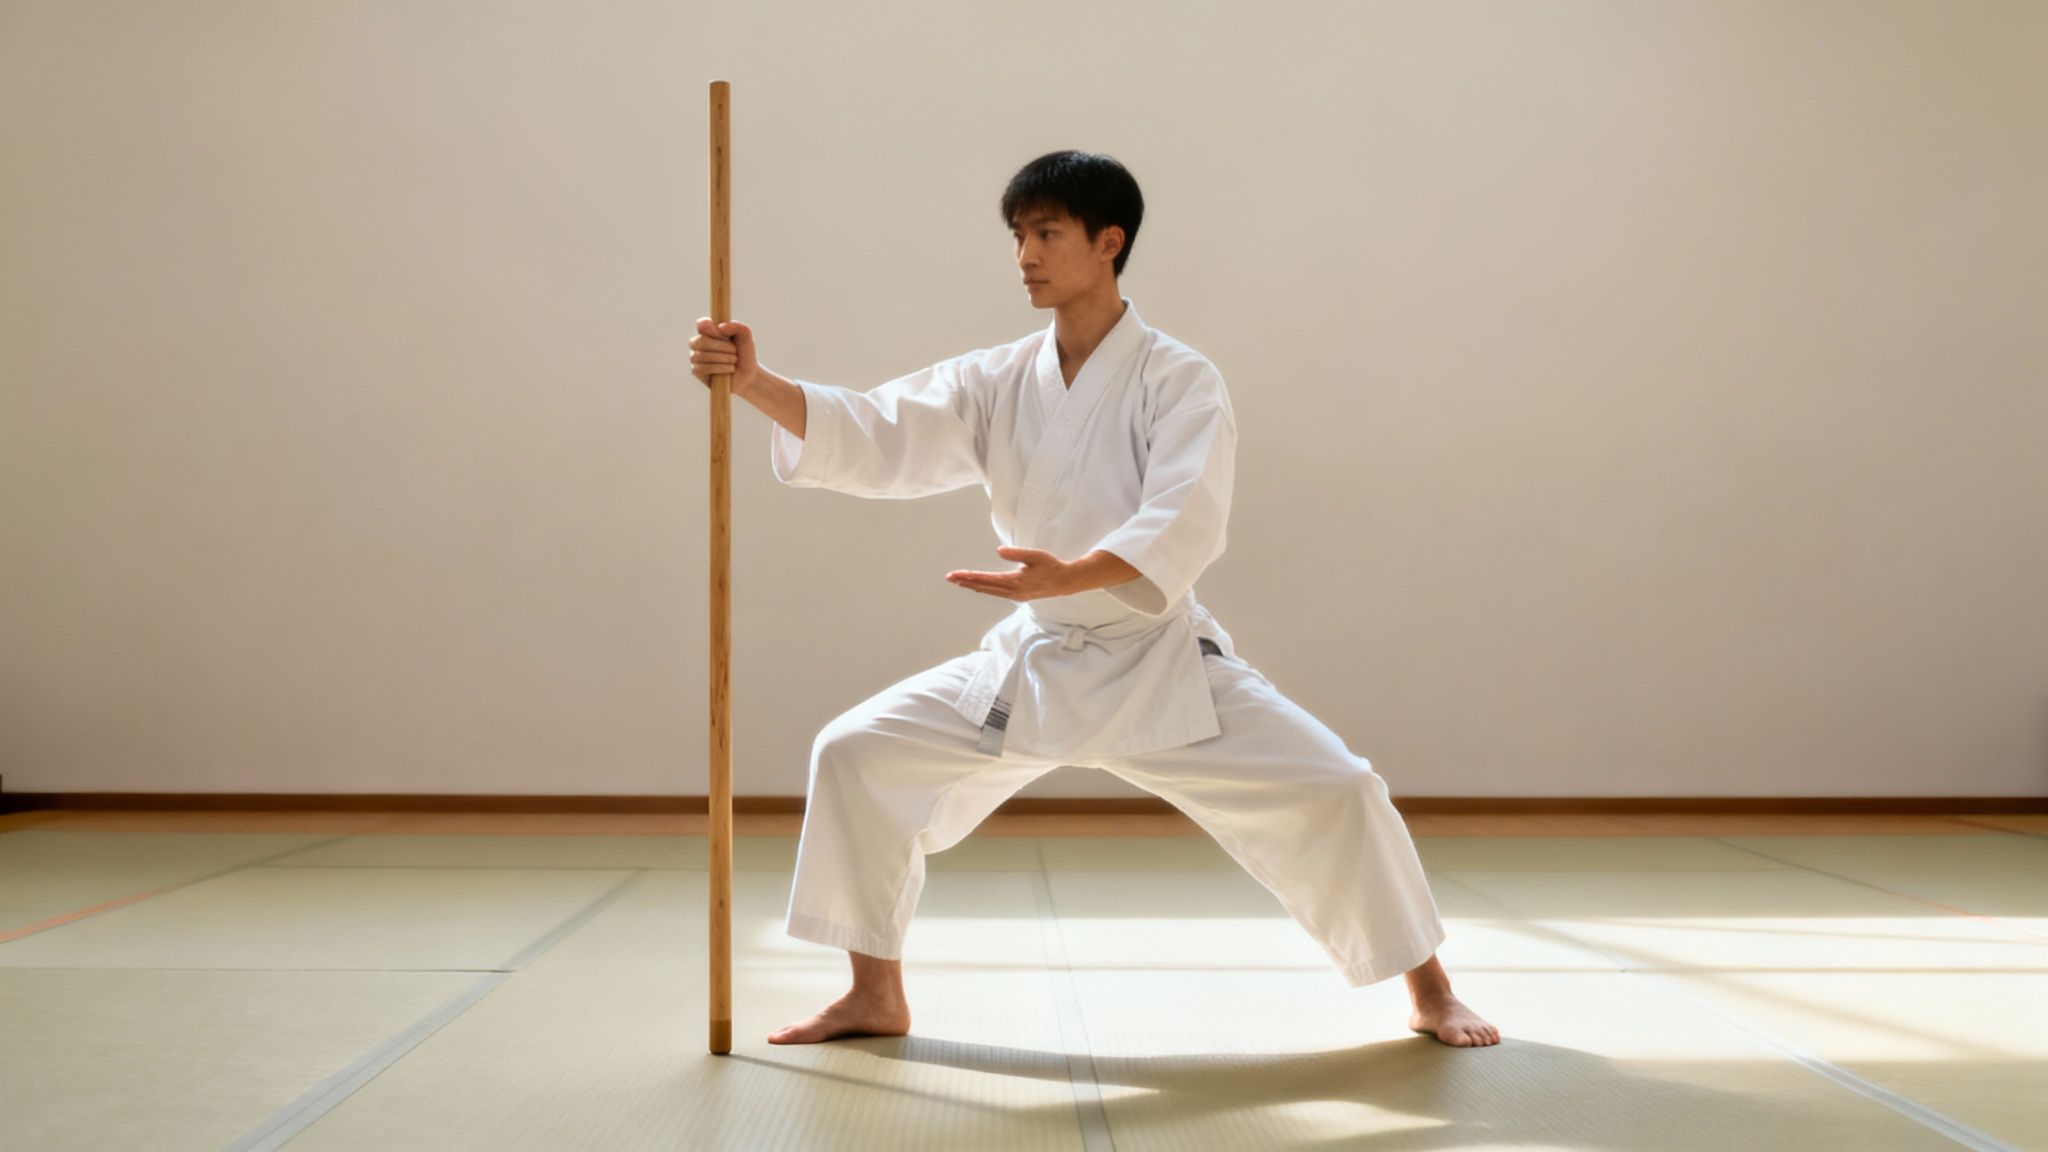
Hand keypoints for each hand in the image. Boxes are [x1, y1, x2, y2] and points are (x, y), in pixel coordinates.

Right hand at [689, 318, 759, 395]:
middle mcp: (699, 342)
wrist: (747, 374)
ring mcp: (695, 356)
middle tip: (734, 351)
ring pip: (701, 355)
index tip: (720, 332)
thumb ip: (736, 327)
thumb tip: (720, 327)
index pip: (701, 324)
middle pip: (701, 341)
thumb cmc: (744, 353)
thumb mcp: (745, 336)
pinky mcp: (696, 371)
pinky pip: (701, 368)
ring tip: (734, 360)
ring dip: (723, 358)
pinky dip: (719, 368)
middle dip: (721, 346)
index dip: (708, 326)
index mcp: (709, 331)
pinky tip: (729, 369)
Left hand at [946, 546, 1073, 601]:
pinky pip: (996, 593)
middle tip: (949, 578)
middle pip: (983, 587)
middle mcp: (1012, 592)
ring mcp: (1014, 595)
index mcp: (1014, 582)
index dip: (969, 577)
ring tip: (958, 582)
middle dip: (965, 582)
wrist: (1065, 582)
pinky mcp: (1017, 596)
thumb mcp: (1035, 556)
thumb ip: (1016, 553)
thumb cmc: (1051, 566)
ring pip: (989, 591)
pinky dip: (984, 589)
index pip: (986, 579)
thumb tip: (998, 551)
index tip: (955, 575)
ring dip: (973, 586)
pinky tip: (977, 586)